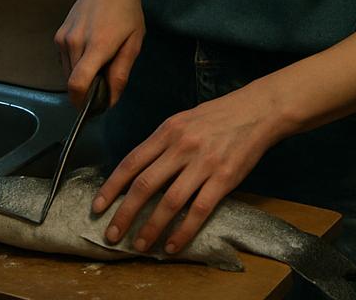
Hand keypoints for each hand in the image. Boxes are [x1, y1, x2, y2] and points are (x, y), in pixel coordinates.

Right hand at [54, 0, 143, 108]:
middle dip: (87, 89)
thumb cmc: (127, 11)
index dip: (82, 102)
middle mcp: (75, 42)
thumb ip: (121, 73)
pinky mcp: (58, 36)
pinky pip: (65, 62)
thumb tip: (109, 100)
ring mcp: (63, 38)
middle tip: (106, 77)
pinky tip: (90, 50)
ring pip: (67, 74)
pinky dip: (76, 64)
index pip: (77, 84)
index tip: (93, 107)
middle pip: (73, 83)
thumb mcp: (134, 42)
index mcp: (97, 45)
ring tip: (100, 59)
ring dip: (82, 76)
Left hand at [91, 83, 284, 255]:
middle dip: (125, 214)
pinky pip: (198, 210)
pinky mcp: (224, 178)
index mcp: (169, 130)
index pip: (132, 162)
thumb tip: (138, 171)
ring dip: (151, 228)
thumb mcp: (184, 120)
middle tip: (112, 235)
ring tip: (140, 246)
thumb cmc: (218, 116)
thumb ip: (162, 143)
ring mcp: (203, 163)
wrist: (257, 110)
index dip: (112, 187)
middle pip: (145, 185)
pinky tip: (172, 246)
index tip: (98, 206)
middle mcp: (182, 146)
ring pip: (169, 202)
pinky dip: (183, 232)